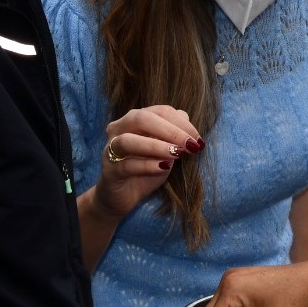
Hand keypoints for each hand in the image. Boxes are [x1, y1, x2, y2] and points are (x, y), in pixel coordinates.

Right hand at [93, 105, 202, 220]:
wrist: (124, 195)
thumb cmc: (146, 167)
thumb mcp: (165, 150)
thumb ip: (175, 136)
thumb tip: (189, 129)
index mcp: (135, 118)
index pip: (160, 111)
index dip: (182, 123)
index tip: (198, 139)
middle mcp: (119, 129)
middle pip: (142, 118)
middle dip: (170, 131)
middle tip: (190, 145)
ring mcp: (110, 149)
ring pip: (129, 140)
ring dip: (156, 146)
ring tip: (177, 154)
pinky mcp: (109, 170)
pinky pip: (126, 165)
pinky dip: (147, 165)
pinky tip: (163, 167)